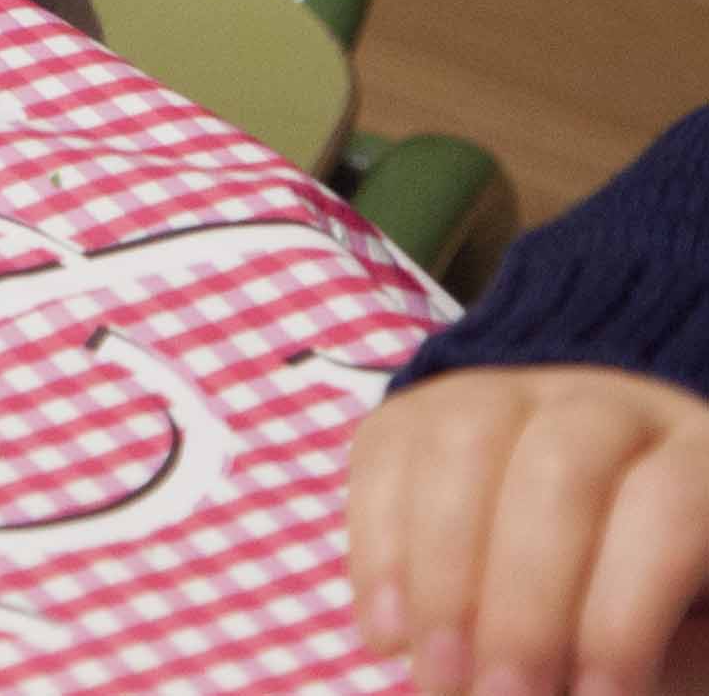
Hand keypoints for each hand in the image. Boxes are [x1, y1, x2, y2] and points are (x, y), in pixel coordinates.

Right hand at [350, 362, 708, 695]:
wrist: (596, 545)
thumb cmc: (663, 608)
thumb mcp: (689, 635)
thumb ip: (647, 654)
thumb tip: (571, 688)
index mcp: (698, 452)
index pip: (665, 508)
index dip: (623, 609)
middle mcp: (606, 402)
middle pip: (558, 469)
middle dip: (521, 598)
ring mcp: (506, 391)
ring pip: (462, 446)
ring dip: (441, 577)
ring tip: (436, 676)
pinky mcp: (419, 410)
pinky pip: (384, 459)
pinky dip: (379, 556)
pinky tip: (388, 636)